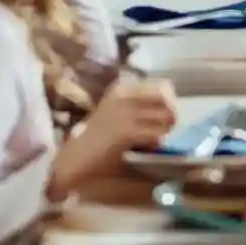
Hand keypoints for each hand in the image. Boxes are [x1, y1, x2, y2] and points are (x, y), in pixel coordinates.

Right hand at [49, 74, 180, 201]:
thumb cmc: (95, 138)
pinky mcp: (126, 132)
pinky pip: (156, 134)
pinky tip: (147, 148)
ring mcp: (125, 113)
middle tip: (166, 128)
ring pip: (165, 115)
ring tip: (155, 139)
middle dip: (171, 112)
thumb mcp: (115, 112)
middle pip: (166, 97)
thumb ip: (137, 106)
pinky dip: (157, 142)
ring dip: (165, 129)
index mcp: (122, 88)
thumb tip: (168, 110)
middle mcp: (124, 96)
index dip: (169, 102)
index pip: (162, 86)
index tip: (164, 116)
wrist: (74, 158)